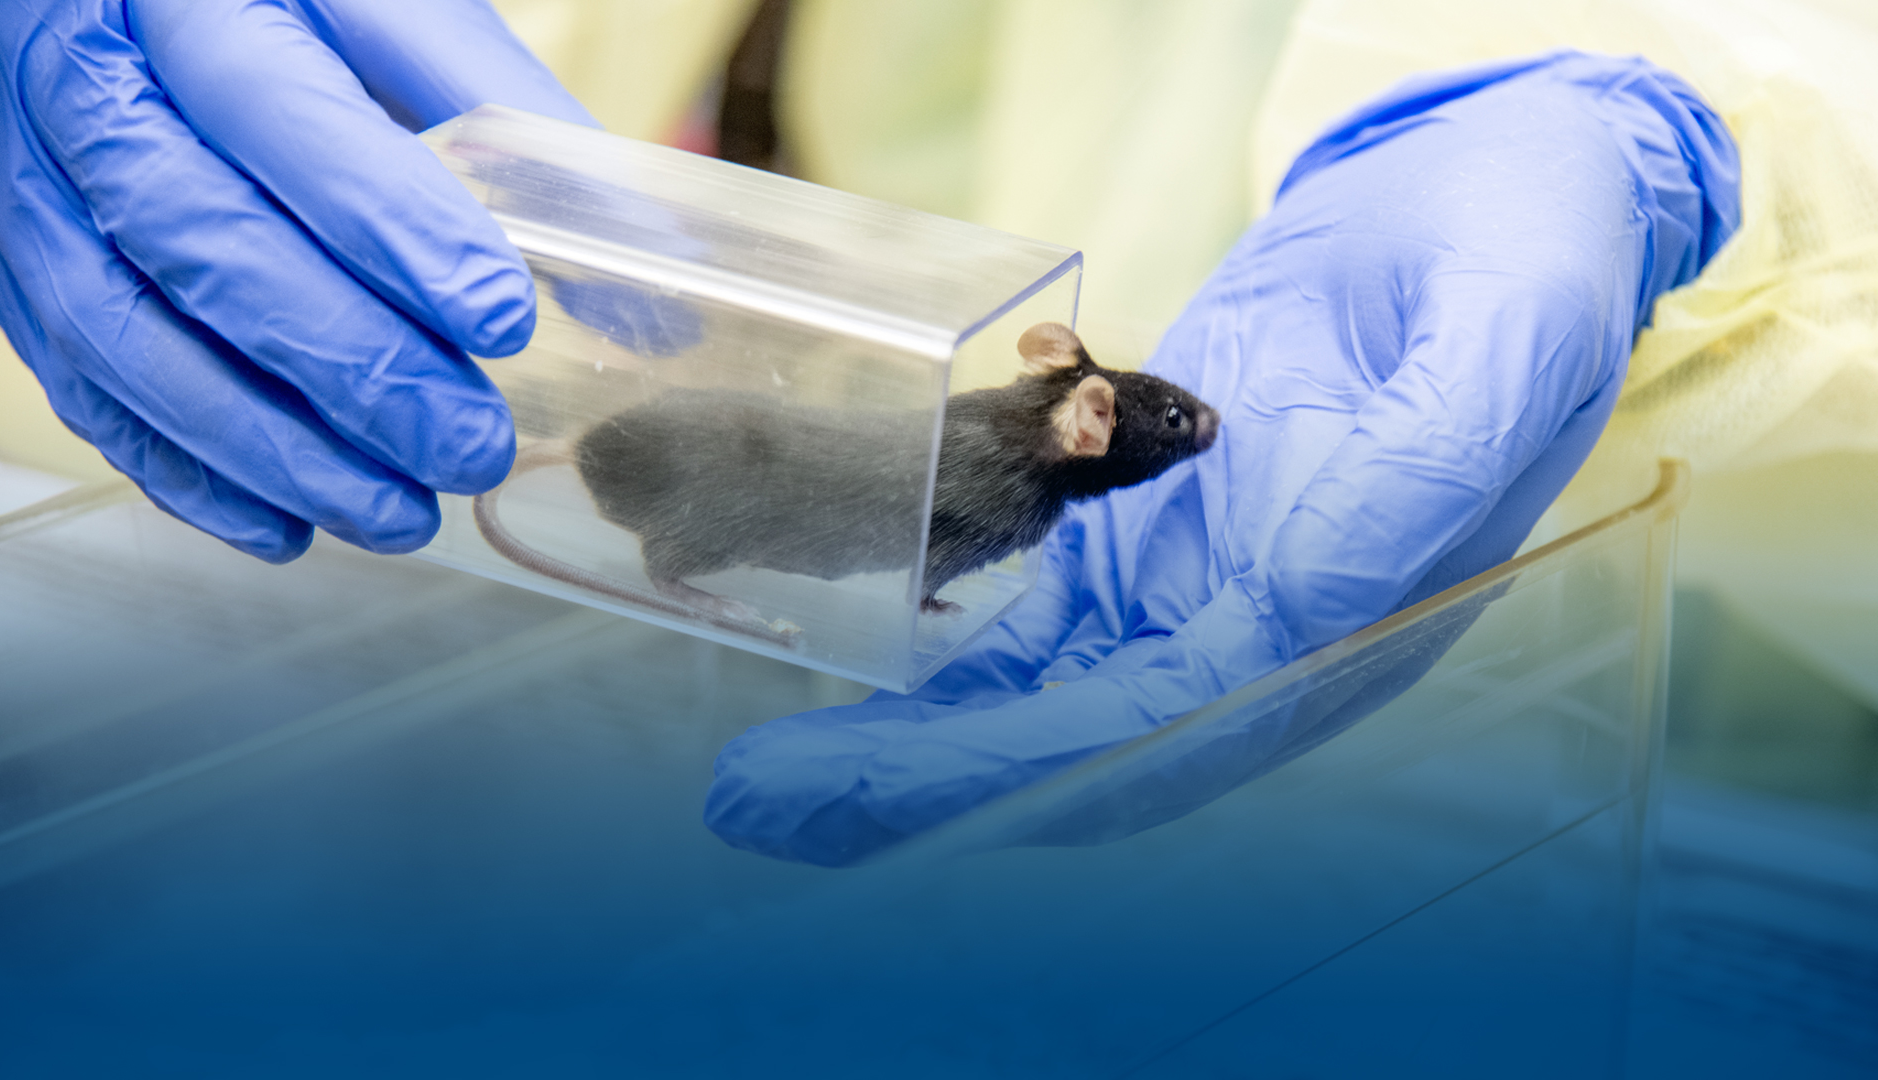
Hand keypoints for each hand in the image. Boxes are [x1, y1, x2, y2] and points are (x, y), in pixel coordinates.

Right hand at [0, 0, 592, 559]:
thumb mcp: (372, 8)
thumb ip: (499, 113)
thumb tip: (642, 269)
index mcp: (183, 2)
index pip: (279, 117)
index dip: (391, 226)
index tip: (498, 315)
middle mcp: (79, 92)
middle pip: (200, 243)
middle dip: (349, 365)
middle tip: (469, 444)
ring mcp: (24, 187)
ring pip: (127, 338)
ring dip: (272, 449)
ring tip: (399, 513)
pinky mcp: (9, 267)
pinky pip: (82, 386)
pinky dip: (189, 472)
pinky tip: (287, 522)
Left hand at [706, 51, 1740, 865]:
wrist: (1489, 189)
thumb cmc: (1532, 262)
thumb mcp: (1504, 345)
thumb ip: (1414, 479)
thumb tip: (1291, 601)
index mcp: (1344, 619)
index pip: (1169, 723)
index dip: (1030, 769)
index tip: (898, 797)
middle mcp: (1255, 623)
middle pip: (1069, 731)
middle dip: (918, 779)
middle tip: (759, 808)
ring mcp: (1193, 568)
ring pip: (1029, 675)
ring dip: (901, 730)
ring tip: (764, 778)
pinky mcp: (1145, 508)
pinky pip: (1026, 577)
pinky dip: (935, 619)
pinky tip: (841, 642)